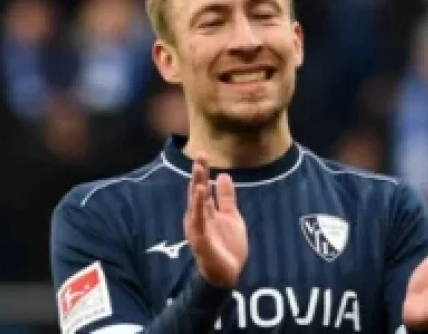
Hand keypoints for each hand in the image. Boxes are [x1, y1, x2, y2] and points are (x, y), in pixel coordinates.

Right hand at [184, 156, 247, 287]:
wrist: (227, 273)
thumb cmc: (227, 245)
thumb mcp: (231, 216)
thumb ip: (226, 197)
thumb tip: (224, 175)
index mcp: (206, 211)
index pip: (203, 187)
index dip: (202, 171)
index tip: (203, 153)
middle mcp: (199, 217)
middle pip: (197, 192)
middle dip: (198, 174)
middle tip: (200, 155)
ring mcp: (198, 227)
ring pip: (196, 203)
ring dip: (196, 186)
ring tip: (198, 169)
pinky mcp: (200, 239)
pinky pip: (199, 220)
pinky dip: (198, 206)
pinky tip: (200, 192)